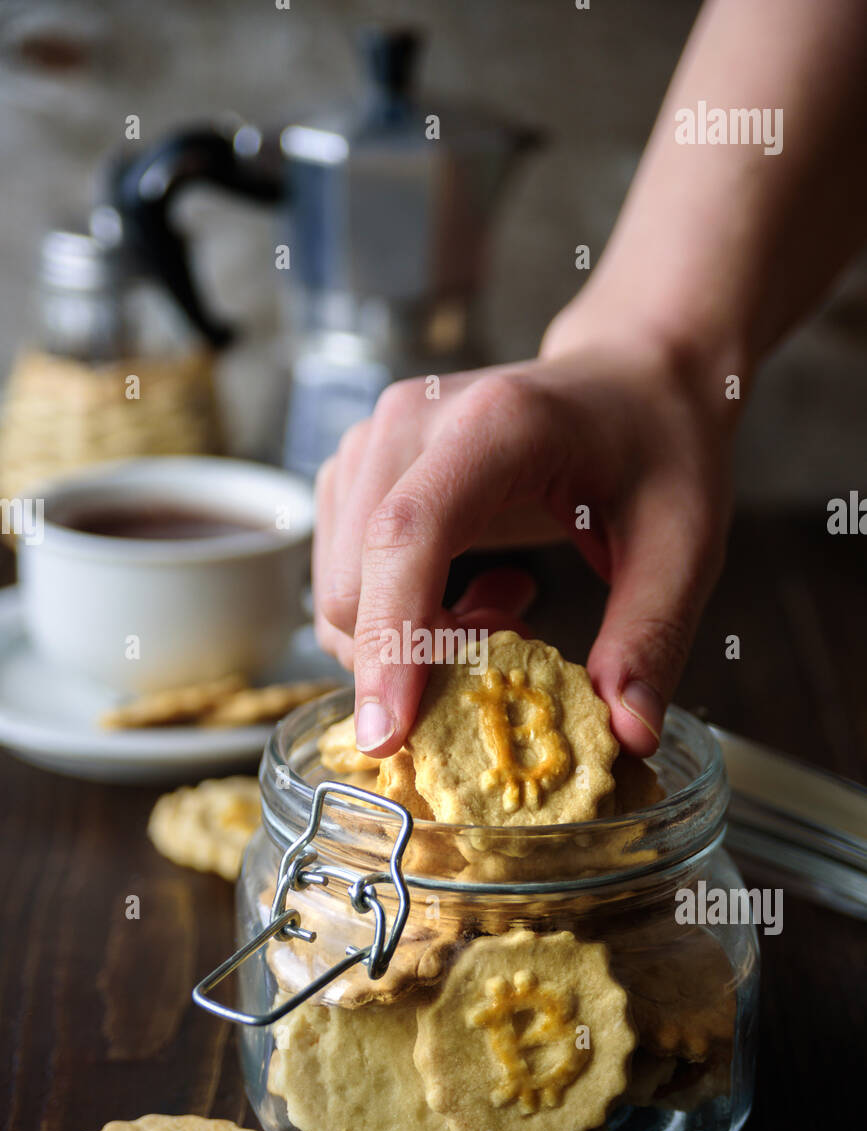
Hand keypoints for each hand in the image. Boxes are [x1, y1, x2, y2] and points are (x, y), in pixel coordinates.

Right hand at [313, 312, 735, 759]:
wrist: (629, 377)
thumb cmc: (657, 447)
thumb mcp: (683, 545)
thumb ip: (652, 639)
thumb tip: (628, 737)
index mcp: (495, 424)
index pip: (408, 535)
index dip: (391, 639)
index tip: (389, 734)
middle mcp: (410, 422)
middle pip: (356, 586)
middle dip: (419, 659)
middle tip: (515, 643)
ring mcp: (370, 443)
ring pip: (341, 595)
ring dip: (413, 639)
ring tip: (504, 606)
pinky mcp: (355, 471)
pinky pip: (345, 581)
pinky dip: (400, 618)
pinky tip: (473, 585)